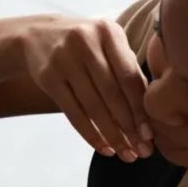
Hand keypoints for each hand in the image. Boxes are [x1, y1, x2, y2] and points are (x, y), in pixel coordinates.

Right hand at [17, 17, 151, 160]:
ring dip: (111, 134)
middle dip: (129, 126)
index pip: (129, 76)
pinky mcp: (47, 77)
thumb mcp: (106, 44)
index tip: (151, 134)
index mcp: (108, 32)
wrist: (37, 35)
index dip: (140, 107)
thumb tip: (150, 111)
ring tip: (125, 153)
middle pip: (112, 93)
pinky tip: (102, 147)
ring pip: (92, 106)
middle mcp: (85, 43)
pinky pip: (72, 112)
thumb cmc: (85, 45)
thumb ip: (127, 69)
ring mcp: (64, 59)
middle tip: (142, 150)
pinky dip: (89, 133)